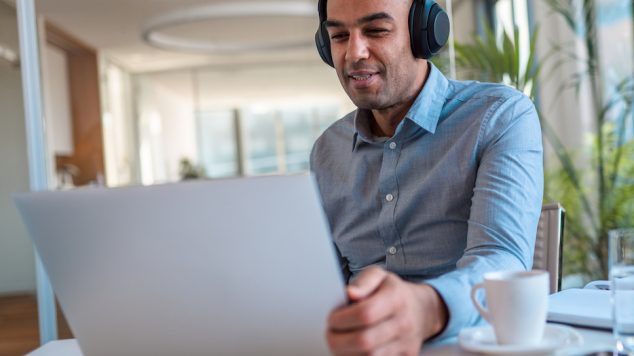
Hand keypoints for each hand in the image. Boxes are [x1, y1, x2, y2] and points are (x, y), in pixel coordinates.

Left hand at [326, 266, 447, 355]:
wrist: (421, 310)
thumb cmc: (393, 292)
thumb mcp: (379, 276)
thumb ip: (363, 282)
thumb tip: (349, 293)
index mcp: (396, 298)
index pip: (364, 314)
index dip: (342, 319)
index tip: (332, 319)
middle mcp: (404, 323)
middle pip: (365, 341)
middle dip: (339, 340)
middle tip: (330, 334)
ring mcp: (406, 344)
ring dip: (346, 353)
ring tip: (340, 342)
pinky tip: (353, 350)